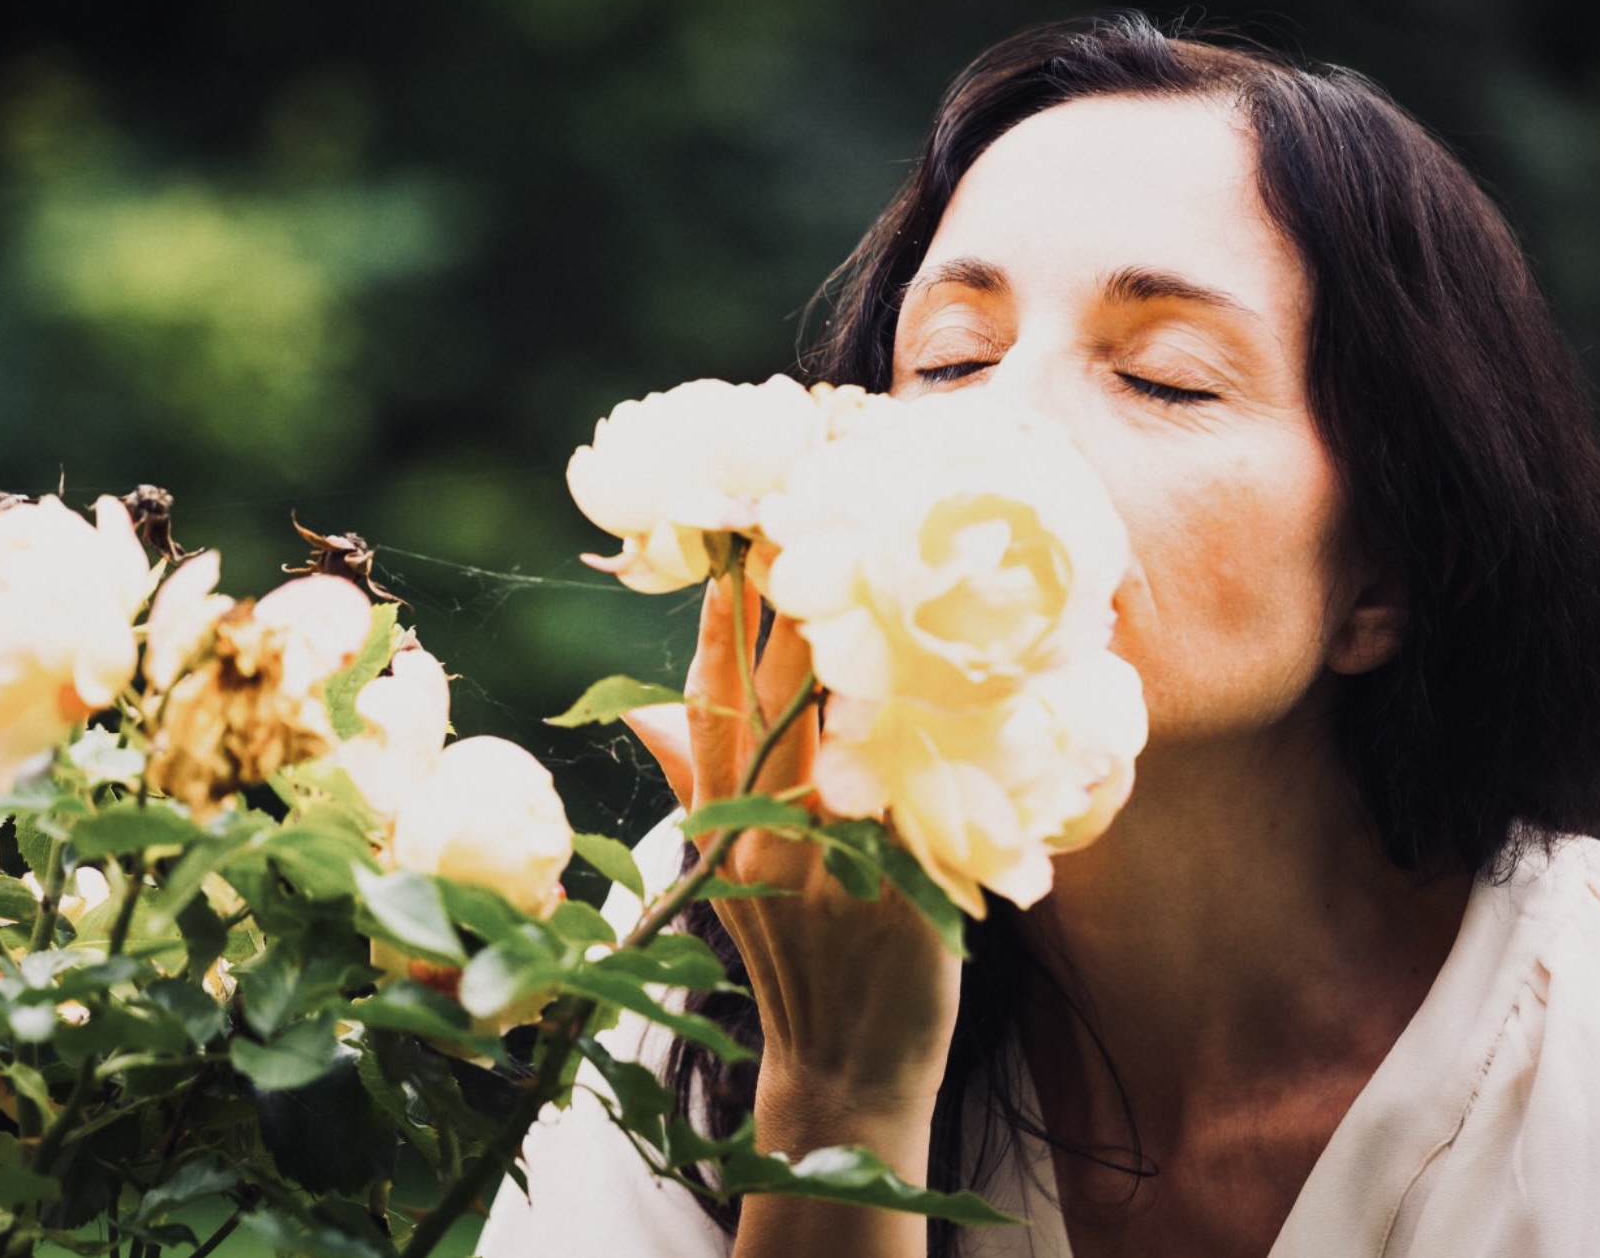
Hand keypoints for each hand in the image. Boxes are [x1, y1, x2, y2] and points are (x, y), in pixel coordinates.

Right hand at [627, 575, 963, 1157]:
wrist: (848, 1076)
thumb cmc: (793, 961)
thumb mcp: (725, 877)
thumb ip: (696, 786)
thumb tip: (640, 708)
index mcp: (723, 832)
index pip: (711, 712)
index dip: (720, 630)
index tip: (729, 549)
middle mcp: (769, 842)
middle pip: (775, 708)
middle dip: (787, 612)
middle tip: (801, 523)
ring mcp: (837, 869)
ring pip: (850, 739)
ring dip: (863, 655)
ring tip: (880, 572)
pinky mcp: (906, 894)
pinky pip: (921, 796)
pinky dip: (935, 737)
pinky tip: (959, 676)